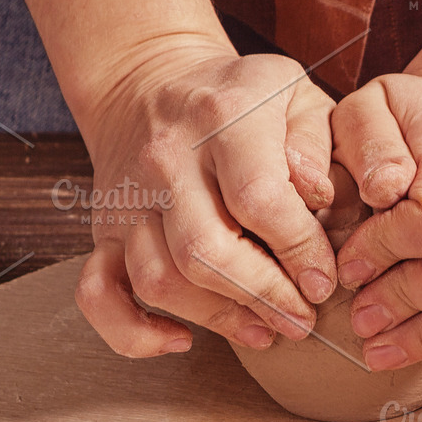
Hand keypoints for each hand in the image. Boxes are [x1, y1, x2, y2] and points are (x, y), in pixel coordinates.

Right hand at [73, 44, 339, 356]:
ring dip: (216, 319)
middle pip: (205, 250)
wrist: (151, 81)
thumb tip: (321, 200)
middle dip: (262, 297)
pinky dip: (134, 332)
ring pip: (159, 280)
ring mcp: (129, 198)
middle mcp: (167, 158)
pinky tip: (180, 339)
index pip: (259, 198)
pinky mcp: (103, 230)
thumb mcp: (295, 96)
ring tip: (263, 330)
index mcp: (224, 116)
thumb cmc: (242, 98)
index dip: (299, 250)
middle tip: (301, 319)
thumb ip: (319, 144)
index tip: (324, 280)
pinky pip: (98, 295)